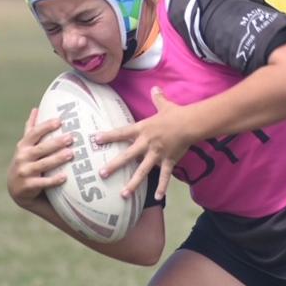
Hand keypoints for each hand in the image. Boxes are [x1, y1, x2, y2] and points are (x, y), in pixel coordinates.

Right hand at [7, 108, 72, 207]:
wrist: (15, 188)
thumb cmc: (25, 162)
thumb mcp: (25, 146)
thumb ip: (31, 129)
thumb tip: (35, 109)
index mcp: (23, 146)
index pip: (34, 133)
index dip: (46, 126)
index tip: (59, 121)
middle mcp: (22, 157)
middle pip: (41, 148)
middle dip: (56, 143)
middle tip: (71, 137)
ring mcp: (24, 172)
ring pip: (43, 165)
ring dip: (57, 159)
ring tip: (71, 154)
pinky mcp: (28, 186)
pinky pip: (43, 183)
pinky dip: (53, 180)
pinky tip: (65, 177)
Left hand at [95, 87, 187, 202]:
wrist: (190, 123)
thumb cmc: (176, 114)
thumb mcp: (165, 105)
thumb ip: (158, 98)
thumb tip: (155, 87)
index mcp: (143, 129)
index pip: (122, 133)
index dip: (108, 136)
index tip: (95, 140)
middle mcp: (147, 143)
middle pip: (127, 155)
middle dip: (114, 165)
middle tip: (101, 173)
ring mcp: (157, 154)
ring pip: (142, 170)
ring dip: (133, 183)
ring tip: (123, 194)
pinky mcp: (168, 161)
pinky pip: (164, 176)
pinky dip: (161, 187)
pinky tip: (157, 198)